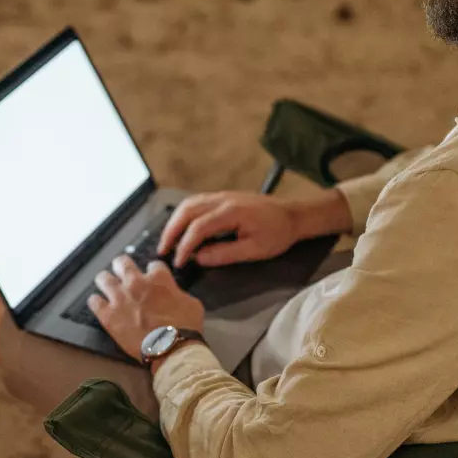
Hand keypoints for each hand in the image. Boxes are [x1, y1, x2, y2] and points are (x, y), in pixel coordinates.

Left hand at [88, 257, 204, 360]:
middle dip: (122, 266)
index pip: (153, 265)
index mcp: (158, 278)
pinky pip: (93, 302)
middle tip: (122, 272)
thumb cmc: (186, 327)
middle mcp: (136, 283)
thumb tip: (172, 294)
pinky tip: (98, 304)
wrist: (171, 349)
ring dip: (105, 280)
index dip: (153, 271)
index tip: (152, 277)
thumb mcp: (191, 303)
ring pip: (103, 278)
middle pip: (122, 263)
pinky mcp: (108, 315)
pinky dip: (96, 302)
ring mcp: (119, 298)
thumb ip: (177, 293)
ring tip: (106, 284)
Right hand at [157, 191, 301, 268]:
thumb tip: (198, 258)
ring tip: (168, 240)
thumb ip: (225, 254)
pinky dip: (183, 215)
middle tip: (163, 250)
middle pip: (186, 210)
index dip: (185, 246)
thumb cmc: (278, 234)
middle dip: (171, 231)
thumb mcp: (255, 250)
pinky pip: (195, 202)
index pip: (198, 227)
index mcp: (231, 212)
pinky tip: (181, 228)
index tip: (178, 262)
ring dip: (175, 222)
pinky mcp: (222, 197)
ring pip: (188, 204)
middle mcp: (222, 199)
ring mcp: (221, 196)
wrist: (293, 215)